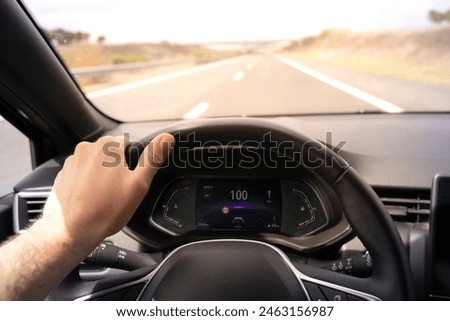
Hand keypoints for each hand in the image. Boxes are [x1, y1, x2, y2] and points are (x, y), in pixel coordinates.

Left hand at [42, 133, 174, 250]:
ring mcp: (72, 162)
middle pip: (111, 154)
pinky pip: (81, 175)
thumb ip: (154, 157)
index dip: (133, 162)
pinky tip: (91, 199)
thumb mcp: (139, 183)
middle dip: (117, 169)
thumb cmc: (107, 209)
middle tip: (120, 191)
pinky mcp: (63, 175)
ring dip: (102, 176)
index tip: (131, 179)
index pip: (129, 144)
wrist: (73, 231)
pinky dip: (87, 184)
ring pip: (96, 165)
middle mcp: (87, 148)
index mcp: (108, 146)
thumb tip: (167, 138)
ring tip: (105, 197)